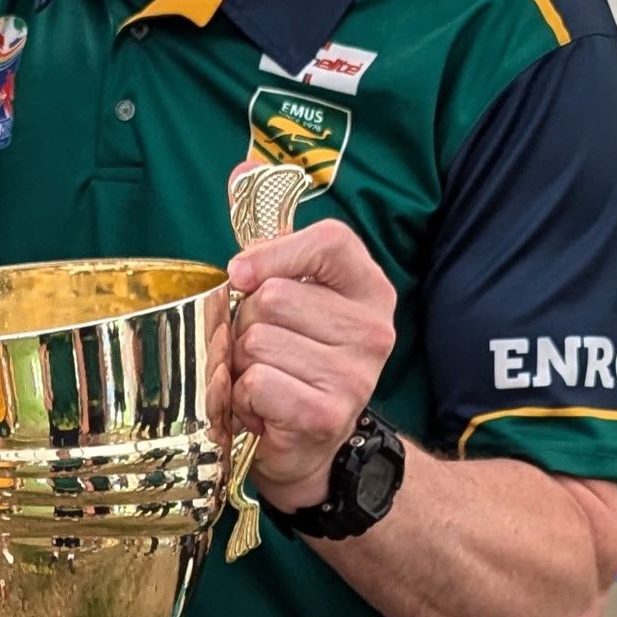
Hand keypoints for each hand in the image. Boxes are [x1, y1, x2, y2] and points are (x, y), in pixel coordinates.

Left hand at [228, 216, 395, 511]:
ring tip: (265, 380)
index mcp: (369, 289)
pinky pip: (258, 382)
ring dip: (242, 364)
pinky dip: (246, 398)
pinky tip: (265, 408)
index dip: (272, 255)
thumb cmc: (291, 360)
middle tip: (263, 350)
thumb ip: (271, 238)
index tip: (244, 277)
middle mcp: (374, 329)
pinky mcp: (329, 413)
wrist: (304, 447)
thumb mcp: (287, 295)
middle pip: (273, 297)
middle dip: (247, 324)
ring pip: (258, 341)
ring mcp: (357, 374)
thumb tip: (244, 169)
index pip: (327, 240)